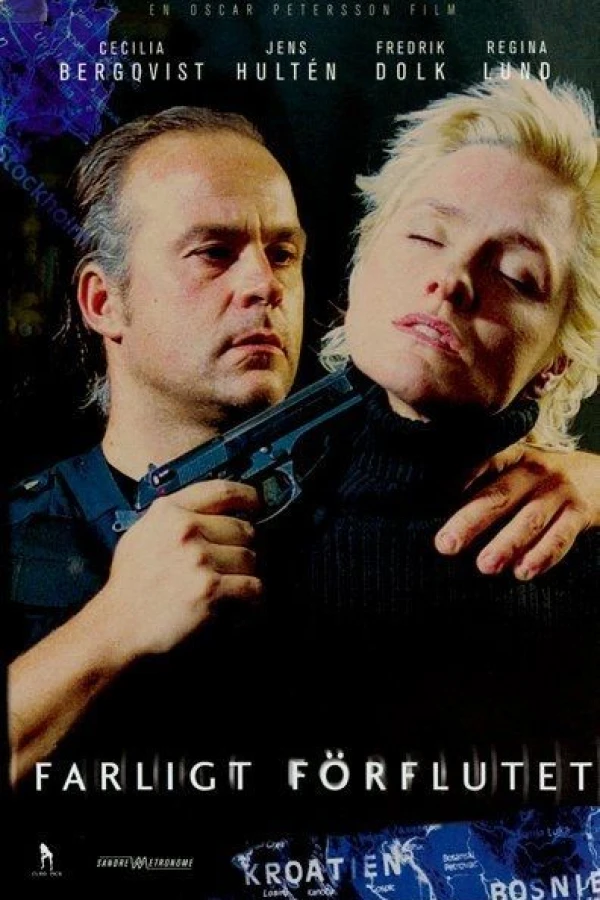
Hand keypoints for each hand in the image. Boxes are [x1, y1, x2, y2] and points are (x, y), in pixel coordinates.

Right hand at [93, 480, 261, 659]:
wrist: (118, 626)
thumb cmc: (130, 584)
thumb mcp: (142, 534)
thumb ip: (174, 517)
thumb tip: (212, 510)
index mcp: (169, 511)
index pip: (222, 491)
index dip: (247, 496)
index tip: (256, 504)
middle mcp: (186, 530)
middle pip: (243, 528)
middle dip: (243, 547)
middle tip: (233, 563)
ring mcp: (199, 559)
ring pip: (251, 558)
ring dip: (246, 574)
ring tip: (230, 586)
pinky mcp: (210, 589)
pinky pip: (253, 586)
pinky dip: (253, 597)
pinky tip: (242, 603)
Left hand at [435, 445, 598, 579]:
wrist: (597, 478)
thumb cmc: (536, 482)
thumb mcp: (513, 472)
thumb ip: (481, 485)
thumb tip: (430, 512)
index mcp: (510, 456)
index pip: (480, 463)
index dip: (457, 479)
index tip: (428, 499)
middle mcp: (534, 469)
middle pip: (498, 496)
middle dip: (470, 521)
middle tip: (446, 544)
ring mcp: (558, 490)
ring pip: (529, 519)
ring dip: (506, 544)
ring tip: (485, 566)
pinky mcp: (581, 512)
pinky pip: (561, 536)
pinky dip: (542, 555)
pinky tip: (523, 572)